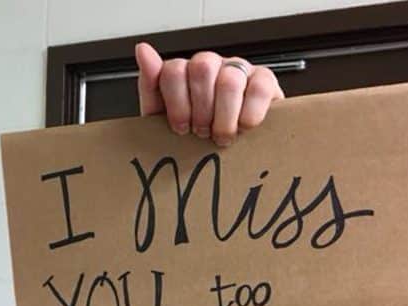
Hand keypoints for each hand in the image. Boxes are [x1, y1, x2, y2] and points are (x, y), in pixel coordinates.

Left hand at [136, 42, 284, 146]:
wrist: (224, 153)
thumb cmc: (192, 134)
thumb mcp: (162, 118)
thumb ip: (150, 86)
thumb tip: (143, 50)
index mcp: (183, 71)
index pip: (174, 70)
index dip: (176, 104)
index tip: (180, 128)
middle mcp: (211, 64)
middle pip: (201, 69)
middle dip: (200, 111)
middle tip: (201, 133)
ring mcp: (238, 69)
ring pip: (229, 81)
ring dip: (223, 118)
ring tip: (221, 136)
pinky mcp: (264, 80)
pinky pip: (259, 89)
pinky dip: (248, 116)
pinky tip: (242, 128)